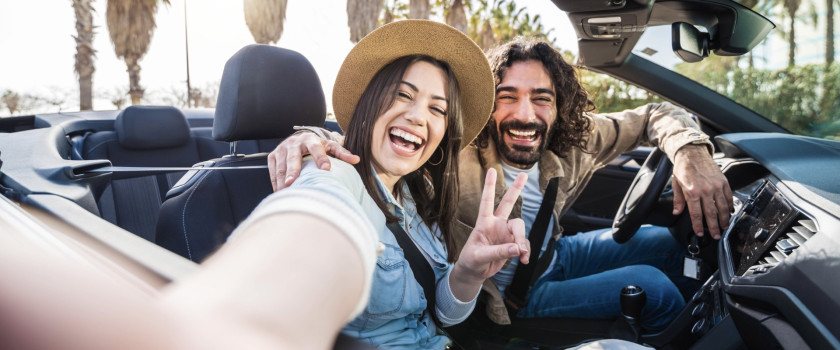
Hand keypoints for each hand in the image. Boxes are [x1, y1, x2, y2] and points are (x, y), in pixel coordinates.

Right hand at [268, 131, 359, 190]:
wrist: (300, 139)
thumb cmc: (317, 146)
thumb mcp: (330, 147)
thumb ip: (342, 153)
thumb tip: (356, 160)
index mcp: (311, 140)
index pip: (316, 148)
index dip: (321, 158)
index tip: (326, 170)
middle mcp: (294, 143)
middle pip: (293, 157)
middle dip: (292, 170)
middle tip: (292, 183)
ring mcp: (282, 149)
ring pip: (281, 165)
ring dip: (282, 179)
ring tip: (284, 192)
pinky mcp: (273, 156)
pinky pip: (273, 170)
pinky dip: (276, 182)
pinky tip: (280, 192)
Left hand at [454, 168, 529, 286]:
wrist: (474, 272)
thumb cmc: (471, 261)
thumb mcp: (480, 256)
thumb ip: (498, 252)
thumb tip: (518, 248)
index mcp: (484, 223)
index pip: (487, 201)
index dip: (489, 186)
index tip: (492, 170)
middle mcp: (496, 225)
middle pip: (508, 204)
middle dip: (516, 189)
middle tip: (523, 175)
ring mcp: (505, 233)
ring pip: (520, 229)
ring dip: (522, 242)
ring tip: (521, 255)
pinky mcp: (512, 244)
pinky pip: (523, 245)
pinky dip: (525, 252)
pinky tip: (523, 260)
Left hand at [672, 144, 733, 239]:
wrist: (692, 152)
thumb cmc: (683, 167)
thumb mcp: (676, 184)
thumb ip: (678, 200)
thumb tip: (677, 212)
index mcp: (692, 191)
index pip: (696, 213)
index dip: (698, 225)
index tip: (700, 232)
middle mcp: (705, 189)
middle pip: (711, 213)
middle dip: (713, 227)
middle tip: (716, 235)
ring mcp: (716, 185)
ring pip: (722, 207)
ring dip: (724, 219)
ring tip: (724, 226)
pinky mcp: (723, 181)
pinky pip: (728, 196)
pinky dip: (730, 205)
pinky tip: (729, 212)